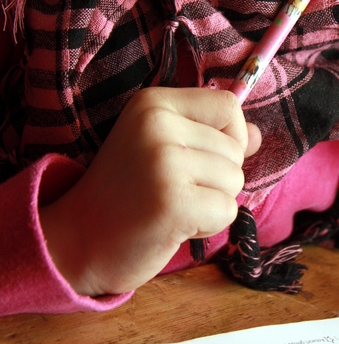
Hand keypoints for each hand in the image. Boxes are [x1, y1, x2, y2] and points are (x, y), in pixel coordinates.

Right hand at [39, 88, 260, 296]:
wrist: (78, 240)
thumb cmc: (126, 192)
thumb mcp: (162, 147)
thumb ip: (210, 135)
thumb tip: (256, 134)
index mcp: (153, 102)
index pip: (228, 106)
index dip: (229, 136)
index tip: (198, 158)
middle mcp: (157, 125)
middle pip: (236, 148)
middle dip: (216, 177)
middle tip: (172, 190)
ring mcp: (164, 162)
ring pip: (235, 180)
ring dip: (212, 202)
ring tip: (172, 206)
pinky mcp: (173, 202)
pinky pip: (228, 210)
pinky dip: (208, 225)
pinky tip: (174, 225)